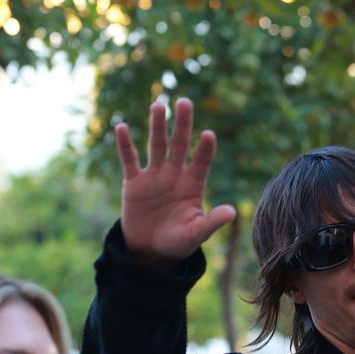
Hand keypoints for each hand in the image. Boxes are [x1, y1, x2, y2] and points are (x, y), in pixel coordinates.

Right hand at [115, 97, 236, 262]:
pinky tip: (122, 127)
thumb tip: (232, 212)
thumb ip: (212, 222)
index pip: (202, 161)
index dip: (205, 149)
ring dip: (157, 126)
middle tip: (185, 102)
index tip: (209, 134)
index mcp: (194, 184)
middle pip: (180, 144)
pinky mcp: (134, 182)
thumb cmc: (178, 242)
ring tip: (158, 106)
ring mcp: (154, 175)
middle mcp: (175, 174)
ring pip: (156, 145)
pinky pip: (129, 160)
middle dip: (183, 124)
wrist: (150, 251)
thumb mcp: (195, 234)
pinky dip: (125, 145)